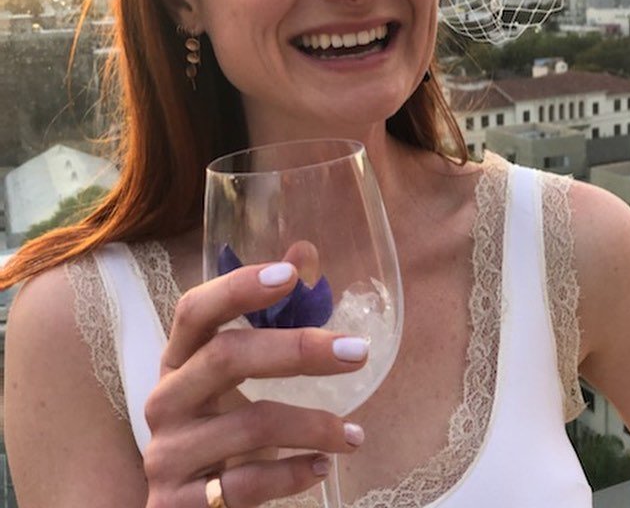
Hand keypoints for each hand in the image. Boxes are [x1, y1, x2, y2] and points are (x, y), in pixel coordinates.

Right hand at [143, 260, 367, 507]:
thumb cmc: (219, 427)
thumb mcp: (237, 376)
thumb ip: (271, 316)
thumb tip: (305, 252)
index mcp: (178, 359)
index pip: (195, 310)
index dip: (239, 287)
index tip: (291, 275)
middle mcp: (165, 399)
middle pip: (227, 356)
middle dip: (298, 350)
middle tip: (357, 352)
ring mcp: (168, 454)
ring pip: (250, 424)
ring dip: (313, 425)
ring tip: (354, 434)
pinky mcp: (179, 505)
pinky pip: (246, 484)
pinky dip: (294, 473)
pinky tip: (323, 466)